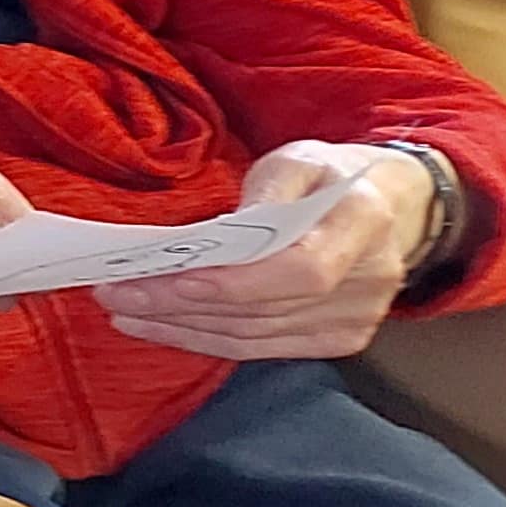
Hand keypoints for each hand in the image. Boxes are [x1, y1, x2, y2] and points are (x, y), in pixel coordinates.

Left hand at [94, 141, 436, 361]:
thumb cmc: (330, 177)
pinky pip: (261, 348)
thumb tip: (223, 234)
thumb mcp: (299, 158)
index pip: (301, 271)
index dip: (234, 283)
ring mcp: (359, 318)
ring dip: (181, 327)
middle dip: (181, 305)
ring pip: (255, 335)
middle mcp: (369, 280)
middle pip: (264, 309)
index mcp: (364, 222)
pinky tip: (162, 326)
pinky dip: (205, 340)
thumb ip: (266, 189)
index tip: (170, 280)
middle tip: (115, 292)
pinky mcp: (340, 340)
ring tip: (124, 309)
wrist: (390, 208)